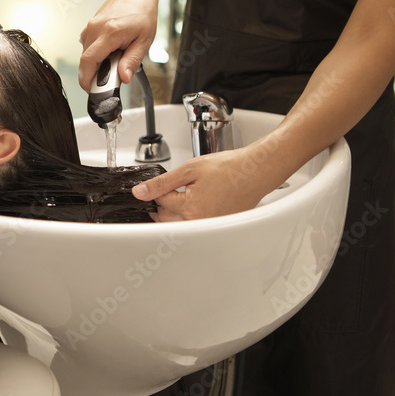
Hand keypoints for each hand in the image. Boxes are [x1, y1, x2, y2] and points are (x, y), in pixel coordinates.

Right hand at [78, 0, 158, 91]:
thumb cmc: (142, 11)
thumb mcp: (145, 40)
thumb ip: (132, 61)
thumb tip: (123, 78)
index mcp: (110, 32)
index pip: (89, 61)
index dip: (86, 79)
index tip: (91, 90)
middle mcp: (96, 28)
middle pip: (86, 60)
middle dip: (95, 74)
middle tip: (112, 78)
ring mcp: (90, 26)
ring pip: (87, 54)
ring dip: (98, 63)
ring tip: (116, 58)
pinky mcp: (89, 27)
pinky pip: (88, 46)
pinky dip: (97, 54)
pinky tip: (110, 50)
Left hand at [132, 147, 278, 220]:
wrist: (255, 172)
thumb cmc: (228, 168)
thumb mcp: (189, 169)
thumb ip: (161, 183)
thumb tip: (140, 192)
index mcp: (190, 208)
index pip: (158, 203)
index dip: (158, 190)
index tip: (164, 182)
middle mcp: (199, 223)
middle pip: (166, 217)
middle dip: (164, 202)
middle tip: (177, 186)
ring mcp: (209, 227)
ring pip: (179, 223)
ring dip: (176, 209)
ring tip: (191, 191)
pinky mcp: (217, 227)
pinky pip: (195, 224)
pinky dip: (192, 213)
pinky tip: (202, 199)